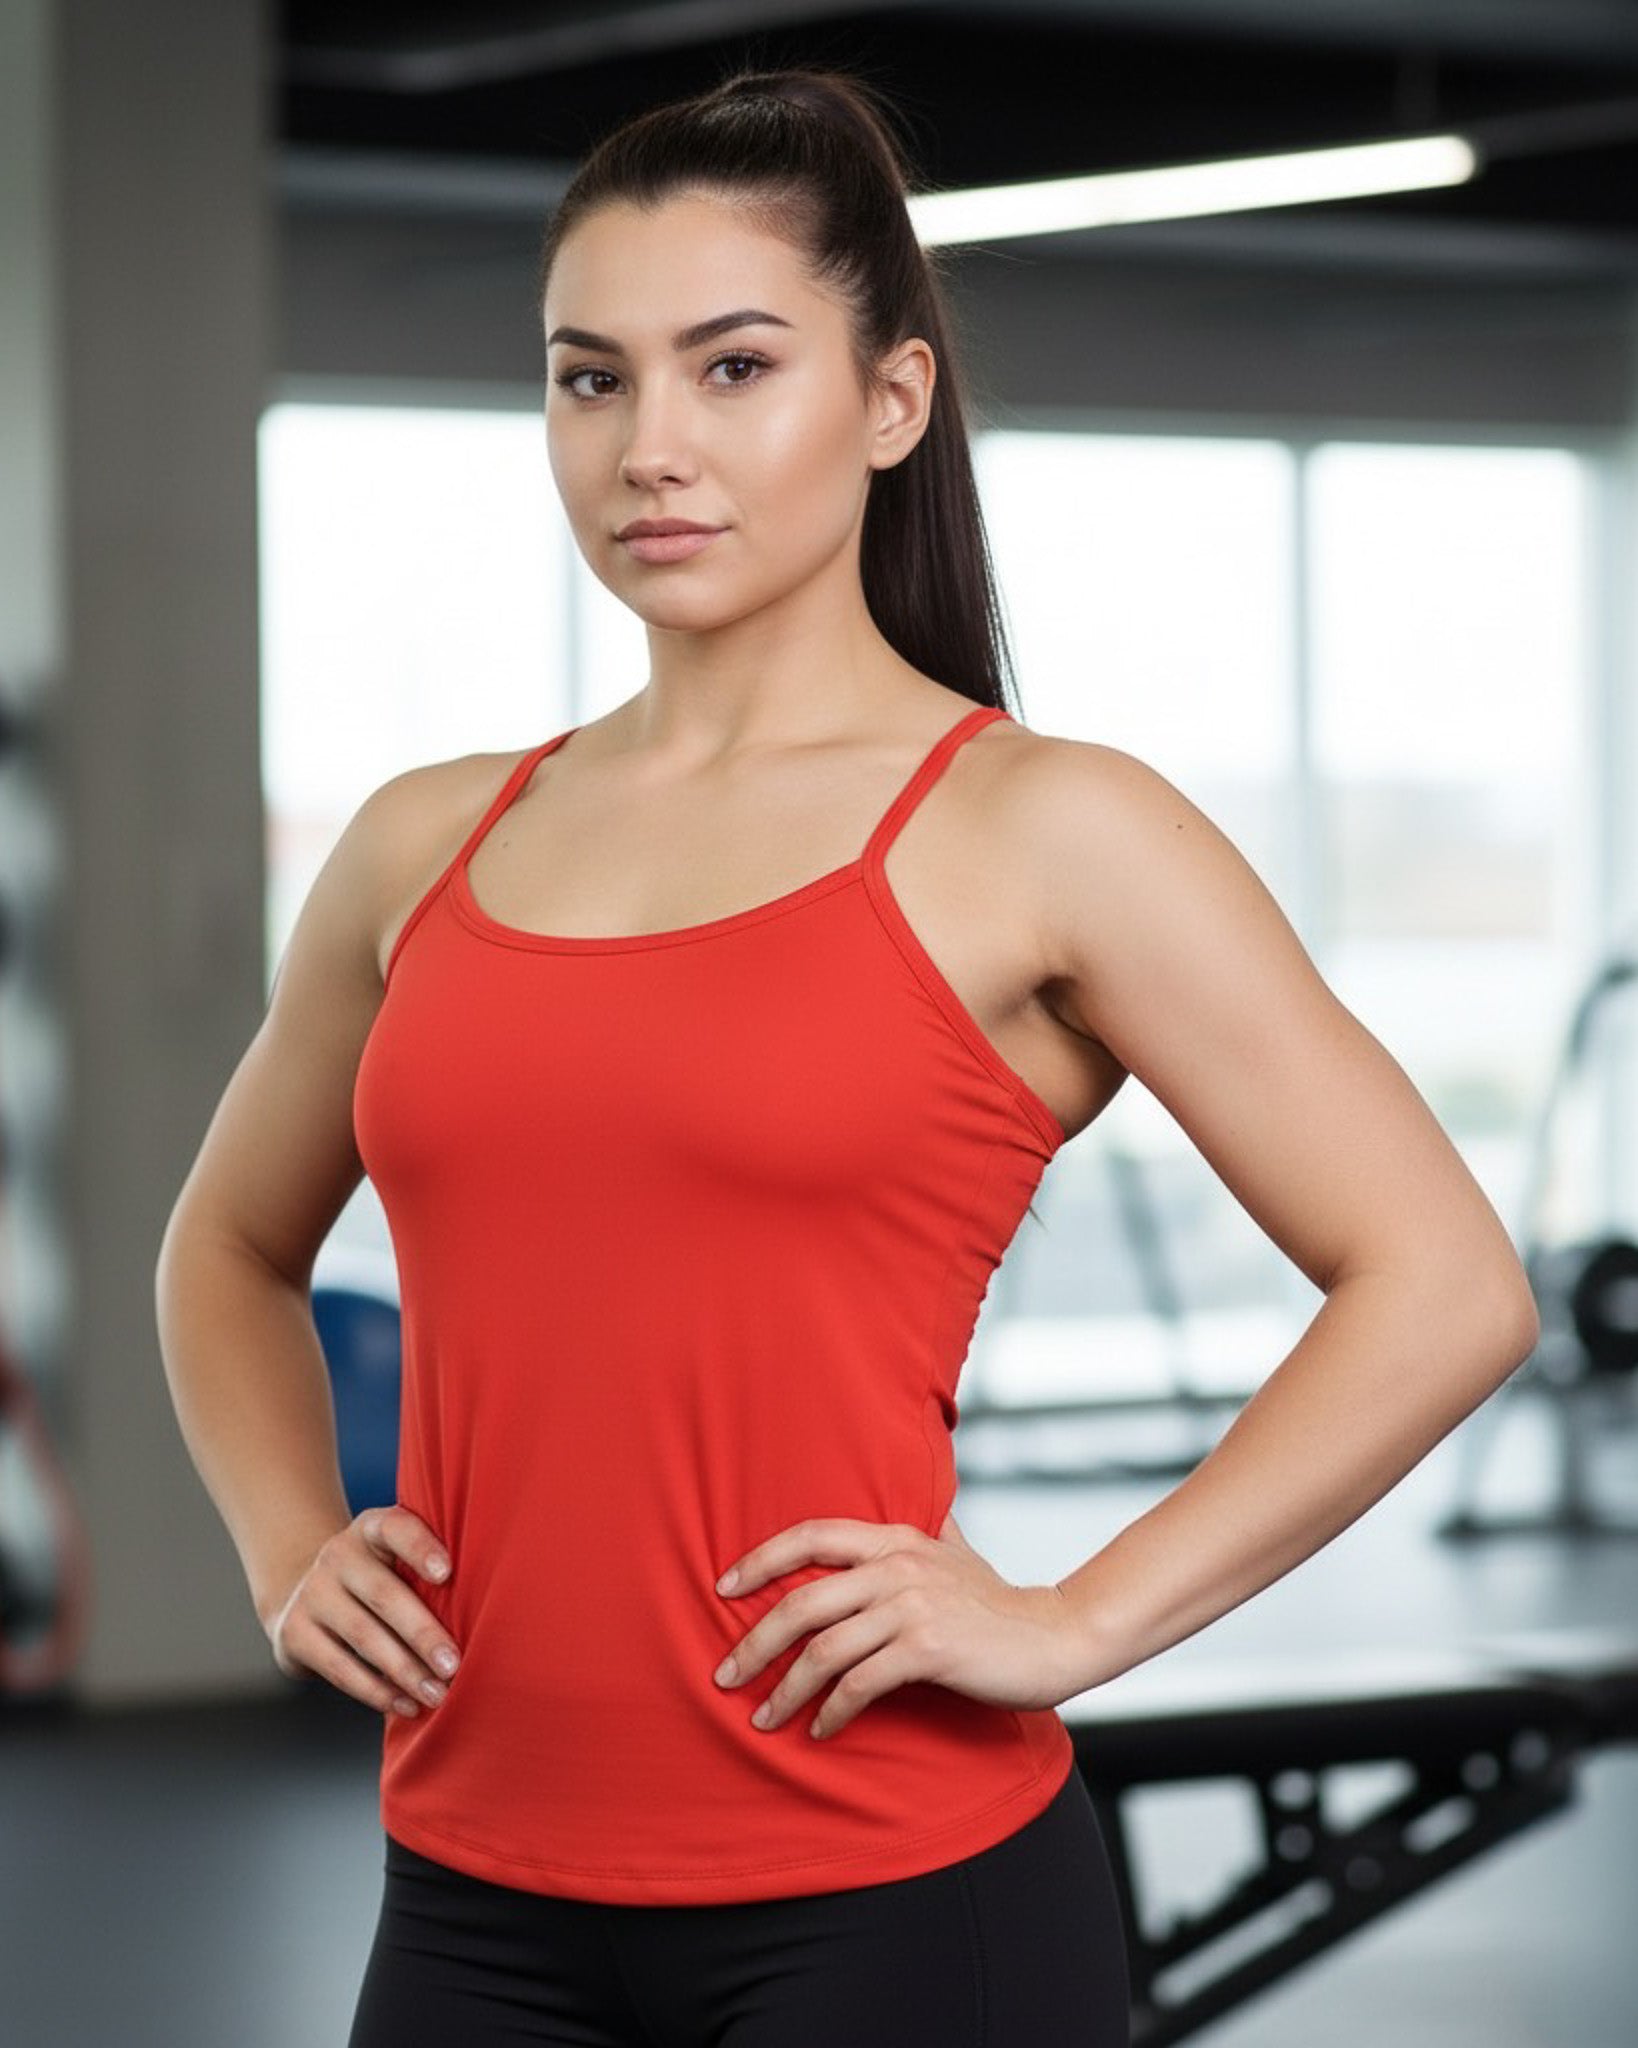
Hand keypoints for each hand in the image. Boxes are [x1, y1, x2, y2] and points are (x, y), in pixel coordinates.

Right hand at [264, 1504, 461, 1721]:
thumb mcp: (397, 1558)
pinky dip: (377, 1691)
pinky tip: (406, 1704)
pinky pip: (340, 1668)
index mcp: (371, 1529)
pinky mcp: (294, 1633)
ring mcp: (312, 1593)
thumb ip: (432, 1570)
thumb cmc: (381, 1578)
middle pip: (383, 1593)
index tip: (447, 1572)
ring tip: (437, 1694)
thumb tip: (494, 1610)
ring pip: (362, 1636)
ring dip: (404, 1671)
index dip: (420, 1547)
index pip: (395, 1528)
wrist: (306, 1594)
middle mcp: (338, 1554)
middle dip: (422, 1633)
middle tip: (454, 1665)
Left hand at [711, 1509, 1079, 1740]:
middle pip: (803, 1600)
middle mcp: (897, 1566)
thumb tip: (917, 1504)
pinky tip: (819, 1731)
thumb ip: (926, 1529)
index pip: (812, 1535)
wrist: (1054, 1637)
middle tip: (724, 1674)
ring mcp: (912, 1608)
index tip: (723, 1588)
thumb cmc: (997, 1601)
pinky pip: (860, 1685)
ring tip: (762, 1718)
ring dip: (785, 1690)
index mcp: (895, 1538)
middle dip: (755, 1642)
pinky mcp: (927, 1650)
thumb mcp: (955, 1551)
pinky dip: (831, 1712)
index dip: (761, 1559)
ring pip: (825, 1649)